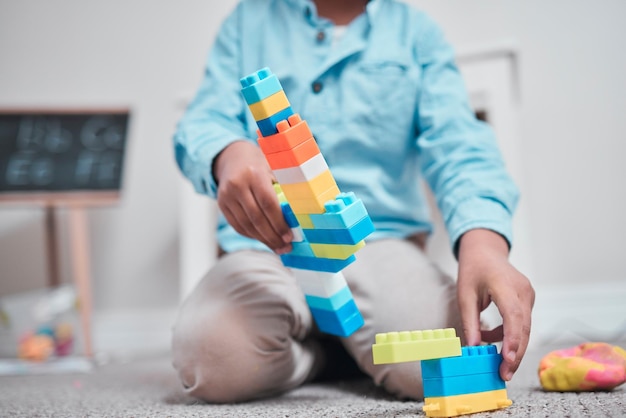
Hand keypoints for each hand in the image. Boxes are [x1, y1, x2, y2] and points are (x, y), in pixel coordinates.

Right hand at [213, 140, 292, 252]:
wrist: (233, 157)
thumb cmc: (260, 165)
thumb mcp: (274, 168)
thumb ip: (285, 187)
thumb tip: (300, 214)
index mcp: (254, 174)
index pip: (267, 203)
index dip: (279, 223)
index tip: (289, 236)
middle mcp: (237, 184)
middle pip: (256, 217)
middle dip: (272, 236)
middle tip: (285, 247)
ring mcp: (226, 195)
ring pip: (245, 225)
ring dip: (262, 239)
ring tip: (277, 247)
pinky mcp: (221, 204)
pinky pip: (237, 225)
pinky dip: (252, 235)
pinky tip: (264, 240)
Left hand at [456, 229, 534, 380]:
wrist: (485, 251)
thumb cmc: (473, 270)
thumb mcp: (464, 296)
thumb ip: (470, 322)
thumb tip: (473, 349)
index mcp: (504, 285)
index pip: (513, 316)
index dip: (512, 340)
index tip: (507, 360)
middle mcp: (522, 290)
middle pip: (523, 327)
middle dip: (515, 353)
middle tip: (504, 375)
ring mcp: (528, 295)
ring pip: (524, 328)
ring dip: (513, 347)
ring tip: (500, 366)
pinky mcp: (527, 300)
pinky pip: (521, 322)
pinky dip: (510, 335)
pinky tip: (493, 340)